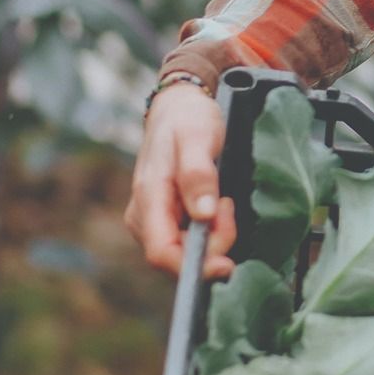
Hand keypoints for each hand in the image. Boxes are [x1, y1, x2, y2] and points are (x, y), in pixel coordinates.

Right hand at [124, 83, 236, 280]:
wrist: (179, 107)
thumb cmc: (188, 119)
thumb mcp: (198, 137)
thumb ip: (198, 174)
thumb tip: (203, 216)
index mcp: (148, 200)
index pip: (162, 253)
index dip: (193, 267)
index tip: (226, 265)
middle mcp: (145, 217)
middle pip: (176, 257)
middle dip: (211, 245)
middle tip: (229, 205)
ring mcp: (154, 219)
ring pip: (185, 250)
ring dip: (213, 236)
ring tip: (225, 200)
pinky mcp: (167, 217)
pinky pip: (189, 239)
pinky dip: (210, 231)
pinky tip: (219, 206)